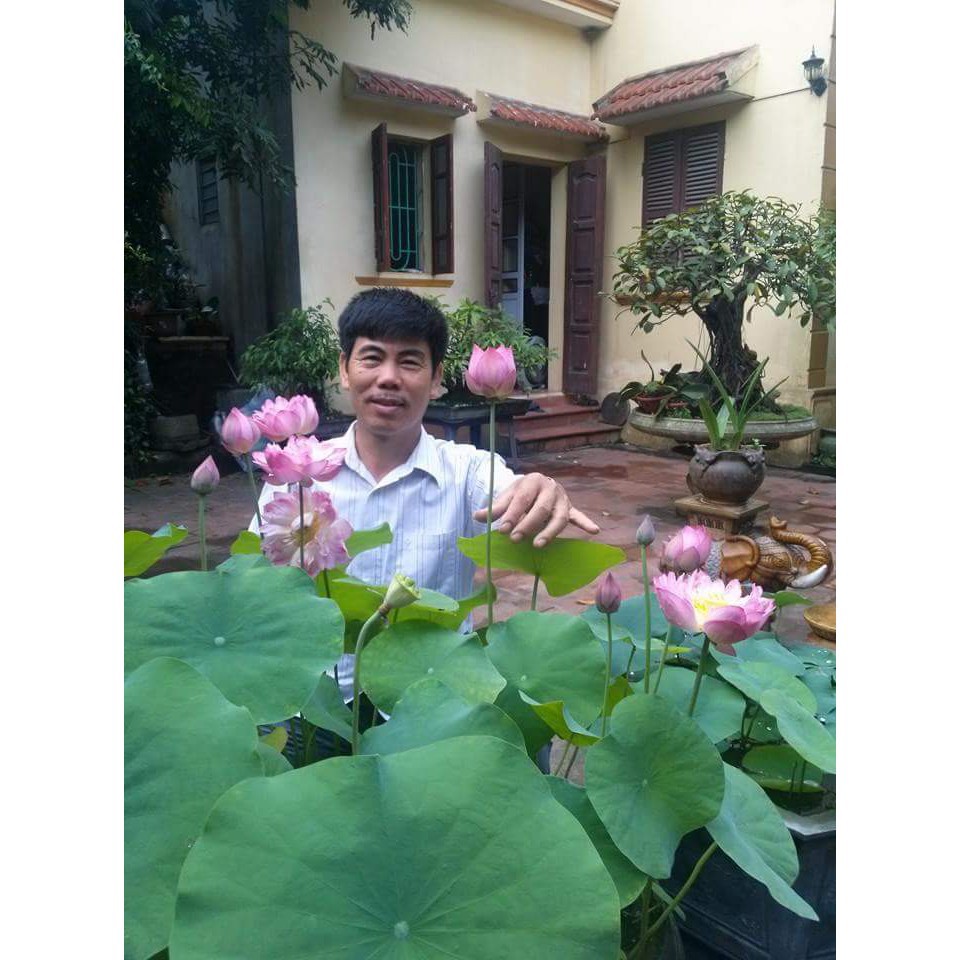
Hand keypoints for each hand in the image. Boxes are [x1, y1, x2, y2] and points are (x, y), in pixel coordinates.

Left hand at [473, 472, 599, 547]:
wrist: (535, 485)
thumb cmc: (519, 493)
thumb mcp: (506, 496)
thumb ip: (494, 508)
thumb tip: (477, 516)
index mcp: (532, 480)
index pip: (522, 499)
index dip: (512, 514)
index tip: (502, 529)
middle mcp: (550, 487)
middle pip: (541, 509)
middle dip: (527, 525)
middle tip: (516, 539)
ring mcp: (562, 498)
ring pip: (559, 517)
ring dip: (550, 532)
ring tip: (538, 545)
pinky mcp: (570, 508)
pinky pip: (578, 516)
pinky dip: (585, 522)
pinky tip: (593, 530)